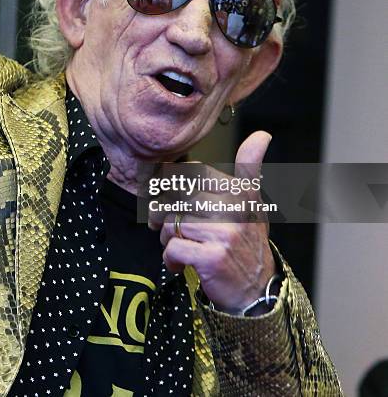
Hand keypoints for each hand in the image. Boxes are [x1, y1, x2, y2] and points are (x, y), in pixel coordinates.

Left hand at [148, 131, 276, 313]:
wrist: (257, 292)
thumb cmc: (247, 243)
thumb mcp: (252, 202)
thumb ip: (249, 167)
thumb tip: (262, 135)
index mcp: (238, 191)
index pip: (188, 174)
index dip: (174, 189)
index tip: (175, 203)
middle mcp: (233, 208)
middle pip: (175, 200)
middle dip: (165, 217)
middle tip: (173, 230)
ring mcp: (223, 233)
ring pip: (170, 224)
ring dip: (169, 240)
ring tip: (185, 248)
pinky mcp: (211, 258)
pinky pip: (172, 249)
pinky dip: (171, 260)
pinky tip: (182, 265)